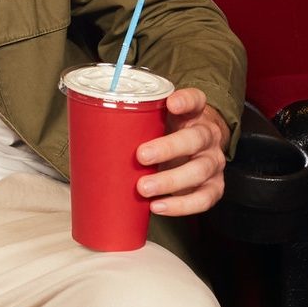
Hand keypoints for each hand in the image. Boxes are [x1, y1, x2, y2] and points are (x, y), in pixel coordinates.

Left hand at [136, 88, 229, 216]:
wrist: (198, 147)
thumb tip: (92, 122)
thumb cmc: (170, 129)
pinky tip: (158, 206)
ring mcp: (214, 162)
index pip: (196, 100)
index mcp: (195, 112)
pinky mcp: (215, 186)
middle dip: (167, 149)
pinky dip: (181, 205)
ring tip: (144, 188)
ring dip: (170, 181)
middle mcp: (208, 135)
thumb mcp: (159, 116)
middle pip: (194, 140)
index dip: (185, 101)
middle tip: (141, 156)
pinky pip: (203, 199)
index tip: (171, 104)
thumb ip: (139, 115)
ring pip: (199, 171)